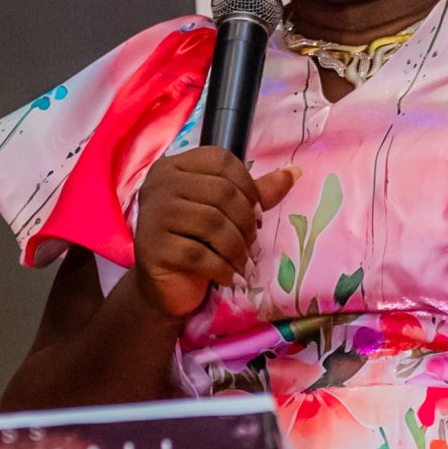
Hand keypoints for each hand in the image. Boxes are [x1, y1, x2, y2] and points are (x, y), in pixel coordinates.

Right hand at [131, 147, 295, 320]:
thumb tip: (294, 173)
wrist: (166, 287)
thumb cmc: (195, 243)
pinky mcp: (152, 247)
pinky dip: (223, 269)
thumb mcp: (225, 213)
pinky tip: (232, 278)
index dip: (249, 187)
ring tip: (244, 263)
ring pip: (212, 223)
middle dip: (246, 222)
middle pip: (221, 191)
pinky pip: (198, 255)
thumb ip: (254, 193)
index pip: (223, 161)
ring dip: (238, 248)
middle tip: (252, 244)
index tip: (257, 214)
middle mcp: (159, 184)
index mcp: (175, 166)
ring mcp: (152, 215)